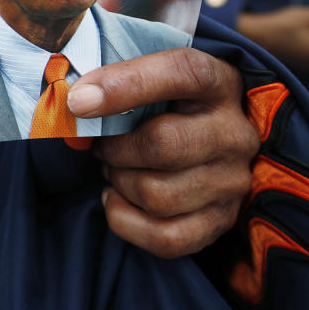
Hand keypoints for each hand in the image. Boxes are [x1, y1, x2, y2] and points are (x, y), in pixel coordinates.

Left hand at [67, 47, 258, 258]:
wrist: (202, 143)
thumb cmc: (162, 106)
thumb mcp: (149, 79)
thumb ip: (116, 81)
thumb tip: (75, 102)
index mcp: (217, 82)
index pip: (180, 72)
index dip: (125, 84)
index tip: (78, 99)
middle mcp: (234, 132)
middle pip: (164, 145)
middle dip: (115, 149)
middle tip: (101, 146)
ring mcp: (232, 181)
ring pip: (157, 195)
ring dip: (120, 183)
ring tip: (114, 169)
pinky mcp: (220, 222)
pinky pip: (164, 237)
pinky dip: (125, 219)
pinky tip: (118, 198)